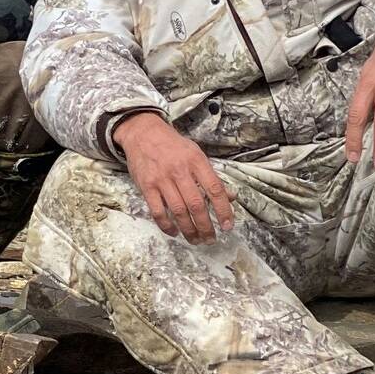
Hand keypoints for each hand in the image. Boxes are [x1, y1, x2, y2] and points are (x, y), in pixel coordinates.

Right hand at [112, 111, 234, 243]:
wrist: (143, 133)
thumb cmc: (173, 146)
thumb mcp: (196, 154)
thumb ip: (212, 176)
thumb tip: (231, 197)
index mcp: (196, 161)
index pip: (214, 189)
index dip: (223, 210)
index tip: (227, 226)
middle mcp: (179, 170)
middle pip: (196, 204)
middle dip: (206, 226)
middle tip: (211, 239)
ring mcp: (161, 179)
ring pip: (178, 211)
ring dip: (189, 230)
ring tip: (196, 240)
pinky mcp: (146, 186)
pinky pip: (157, 211)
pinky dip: (166, 225)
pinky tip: (174, 232)